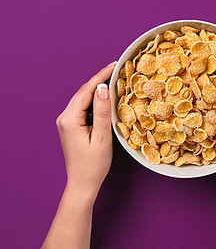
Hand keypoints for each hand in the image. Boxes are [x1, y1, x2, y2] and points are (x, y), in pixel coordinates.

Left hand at [56, 62, 115, 196]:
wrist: (83, 183)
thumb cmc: (93, 165)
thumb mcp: (102, 138)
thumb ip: (102, 112)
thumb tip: (103, 88)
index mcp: (69, 119)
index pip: (86, 90)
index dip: (101, 76)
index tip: (114, 64)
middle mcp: (64, 117)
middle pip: (83, 92)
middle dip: (100, 80)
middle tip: (117, 69)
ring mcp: (67, 122)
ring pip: (84, 99)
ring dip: (98, 90)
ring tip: (115, 81)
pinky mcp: (72, 126)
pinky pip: (84, 108)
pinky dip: (96, 101)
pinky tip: (107, 99)